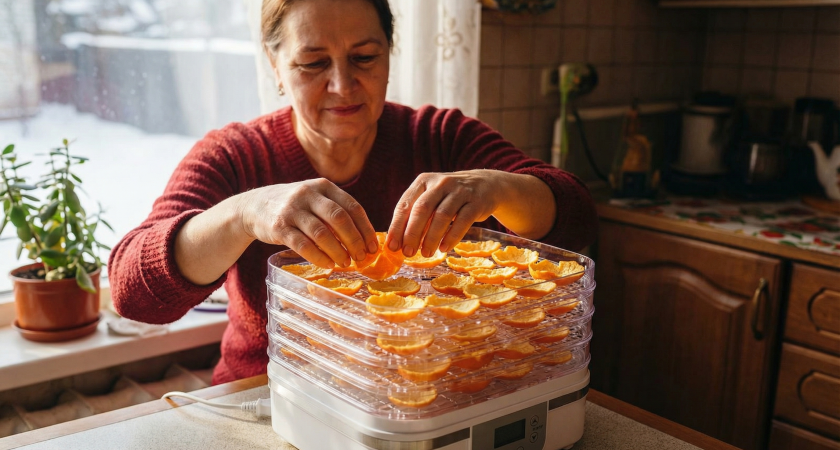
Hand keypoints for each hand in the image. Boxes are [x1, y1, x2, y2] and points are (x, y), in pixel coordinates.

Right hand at [238, 178, 378, 267]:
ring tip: (346, 263)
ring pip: (321, 233)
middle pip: (339, 218)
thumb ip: (335, 212)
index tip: (373, 246)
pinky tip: (328, 264)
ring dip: (337, 251)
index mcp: (323, 186)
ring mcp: (292, 210)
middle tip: (362, 257)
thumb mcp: (314, 199)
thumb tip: (364, 239)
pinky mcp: (279, 227)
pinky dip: (318, 257)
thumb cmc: (294, 207)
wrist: (254, 206)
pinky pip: (303, 245)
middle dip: (354, 240)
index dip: (365, 228)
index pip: (352, 206)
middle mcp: (308, 194)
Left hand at [386, 170, 505, 256]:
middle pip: (422, 209)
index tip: (392, 246)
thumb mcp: (431, 198)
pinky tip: (444, 248)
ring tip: (426, 253)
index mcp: (424, 181)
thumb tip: (399, 243)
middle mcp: (440, 183)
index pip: (405, 204)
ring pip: (442, 216)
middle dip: (413, 233)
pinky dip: (452, 237)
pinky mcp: (476, 202)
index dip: (397, 227)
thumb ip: (416, 215)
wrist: (485, 185)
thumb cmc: (450, 197)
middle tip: (408, 253)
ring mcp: (460, 191)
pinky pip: (462, 221)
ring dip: (432, 238)